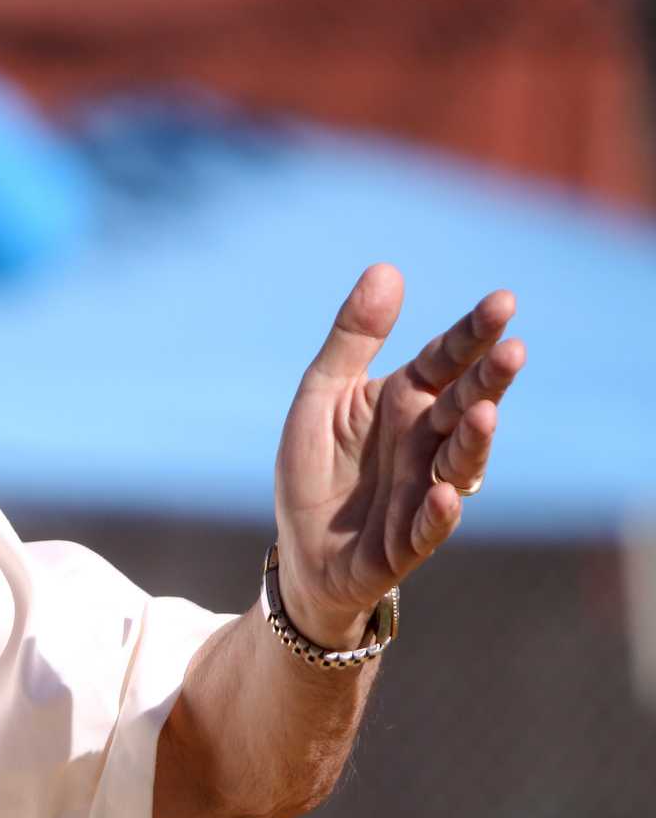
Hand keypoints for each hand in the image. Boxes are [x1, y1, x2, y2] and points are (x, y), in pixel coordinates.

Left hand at [274, 263, 525, 647]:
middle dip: (490, 380)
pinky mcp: (407, 540)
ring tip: (484, 415)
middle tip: (514, 351)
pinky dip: (438, 513)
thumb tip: (386, 269)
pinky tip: (442, 495)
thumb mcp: (323, 393)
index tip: (503, 302)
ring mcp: (423, 489)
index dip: (472, 334)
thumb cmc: (316, 466)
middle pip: (465, 404)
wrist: (302, 549)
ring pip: (459, 462)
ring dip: (474, 441)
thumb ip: (353, 338)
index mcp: (407, 399)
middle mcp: (426, 440)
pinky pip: (428, 527)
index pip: (446, 359)